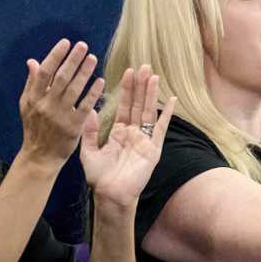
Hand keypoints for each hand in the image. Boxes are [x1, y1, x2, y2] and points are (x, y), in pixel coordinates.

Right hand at [17, 40, 103, 169]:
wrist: (40, 157)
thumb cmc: (34, 128)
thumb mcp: (26, 105)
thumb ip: (31, 83)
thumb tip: (33, 61)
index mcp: (33, 98)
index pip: (44, 72)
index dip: (55, 55)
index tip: (66, 42)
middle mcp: (45, 105)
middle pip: (60, 78)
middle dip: (72, 60)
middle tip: (83, 45)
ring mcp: (60, 116)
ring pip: (73, 90)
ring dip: (84, 72)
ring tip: (92, 58)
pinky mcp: (73, 127)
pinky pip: (85, 106)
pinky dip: (93, 93)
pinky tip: (100, 80)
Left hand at [80, 65, 176, 209]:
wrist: (111, 195)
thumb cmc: (100, 178)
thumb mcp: (88, 152)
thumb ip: (89, 131)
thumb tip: (89, 110)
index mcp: (118, 132)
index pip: (124, 106)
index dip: (126, 90)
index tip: (128, 72)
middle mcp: (133, 133)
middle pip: (138, 104)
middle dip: (141, 86)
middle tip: (144, 66)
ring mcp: (145, 140)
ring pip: (149, 112)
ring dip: (152, 94)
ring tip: (154, 76)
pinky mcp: (153, 149)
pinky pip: (161, 129)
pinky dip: (167, 114)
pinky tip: (172, 100)